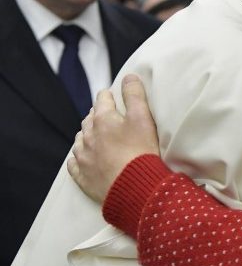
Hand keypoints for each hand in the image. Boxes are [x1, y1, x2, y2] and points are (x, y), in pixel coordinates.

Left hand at [68, 74, 159, 202]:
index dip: (110, 96)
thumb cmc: (141, 151)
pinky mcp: (83, 176)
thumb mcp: (143, 118)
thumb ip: (135, 95)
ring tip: (98, 137)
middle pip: (90, 118)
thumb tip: (128, 77)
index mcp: (102, 119)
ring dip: (88, 136)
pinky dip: (79, 158)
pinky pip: (74, 163)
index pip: (103, 99)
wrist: (134, 188)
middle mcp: (88, 136)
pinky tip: (84, 158)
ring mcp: (83, 157)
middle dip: (99, 115)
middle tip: (111, 118)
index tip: (116, 97)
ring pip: (80, 140)